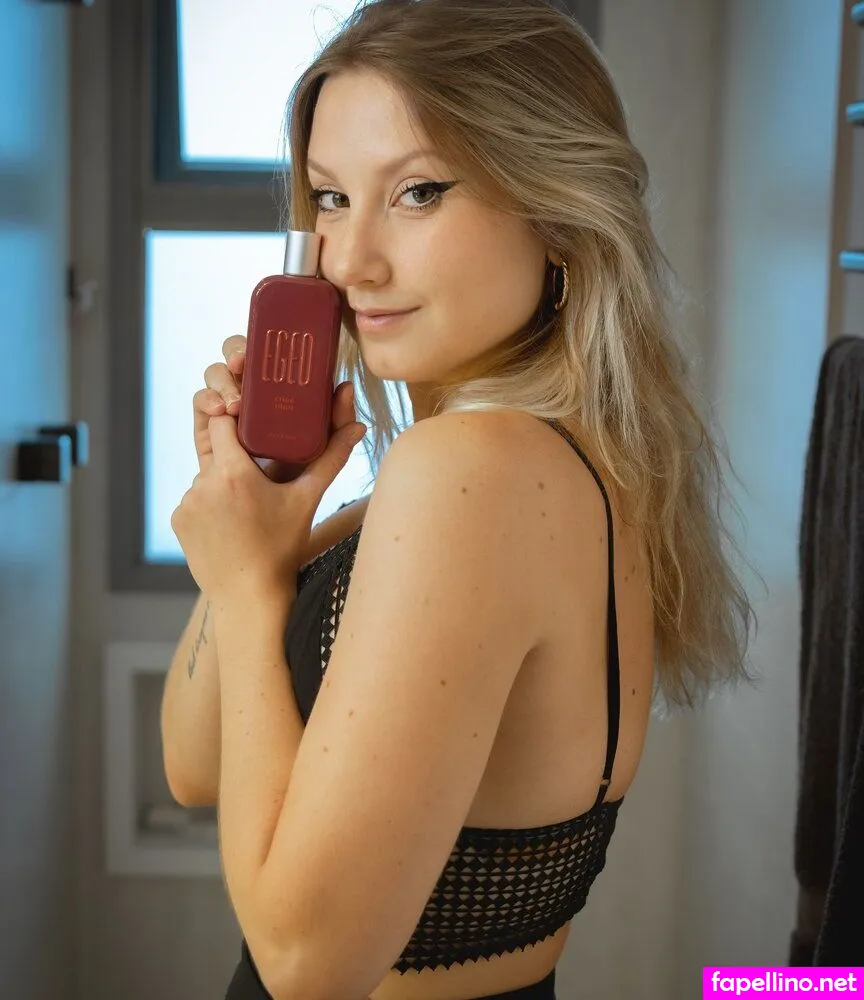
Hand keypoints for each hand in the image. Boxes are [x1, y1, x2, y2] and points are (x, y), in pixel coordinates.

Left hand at [172, 403, 366, 603]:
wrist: (250, 597)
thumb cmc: (282, 549)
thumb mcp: (307, 500)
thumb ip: (331, 457)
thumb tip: (359, 426)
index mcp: (233, 472)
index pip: (224, 420)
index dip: (237, 416)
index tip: (252, 421)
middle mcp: (203, 482)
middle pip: (216, 448)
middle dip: (236, 455)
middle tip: (258, 472)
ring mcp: (187, 502)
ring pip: (207, 475)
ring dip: (224, 482)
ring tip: (248, 507)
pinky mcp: (177, 520)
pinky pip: (195, 499)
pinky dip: (211, 504)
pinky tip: (231, 523)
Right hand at [193, 335, 360, 483]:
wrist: (269, 519)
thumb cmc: (298, 483)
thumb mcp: (320, 455)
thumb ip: (336, 427)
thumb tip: (347, 388)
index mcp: (281, 392)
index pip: (268, 355)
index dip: (263, 342)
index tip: (264, 345)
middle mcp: (253, 395)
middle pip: (238, 357)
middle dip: (236, 351)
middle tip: (242, 362)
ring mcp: (228, 411)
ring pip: (216, 376)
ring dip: (221, 380)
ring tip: (234, 404)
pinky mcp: (209, 431)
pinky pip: (201, 405)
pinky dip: (205, 401)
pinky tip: (218, 412)